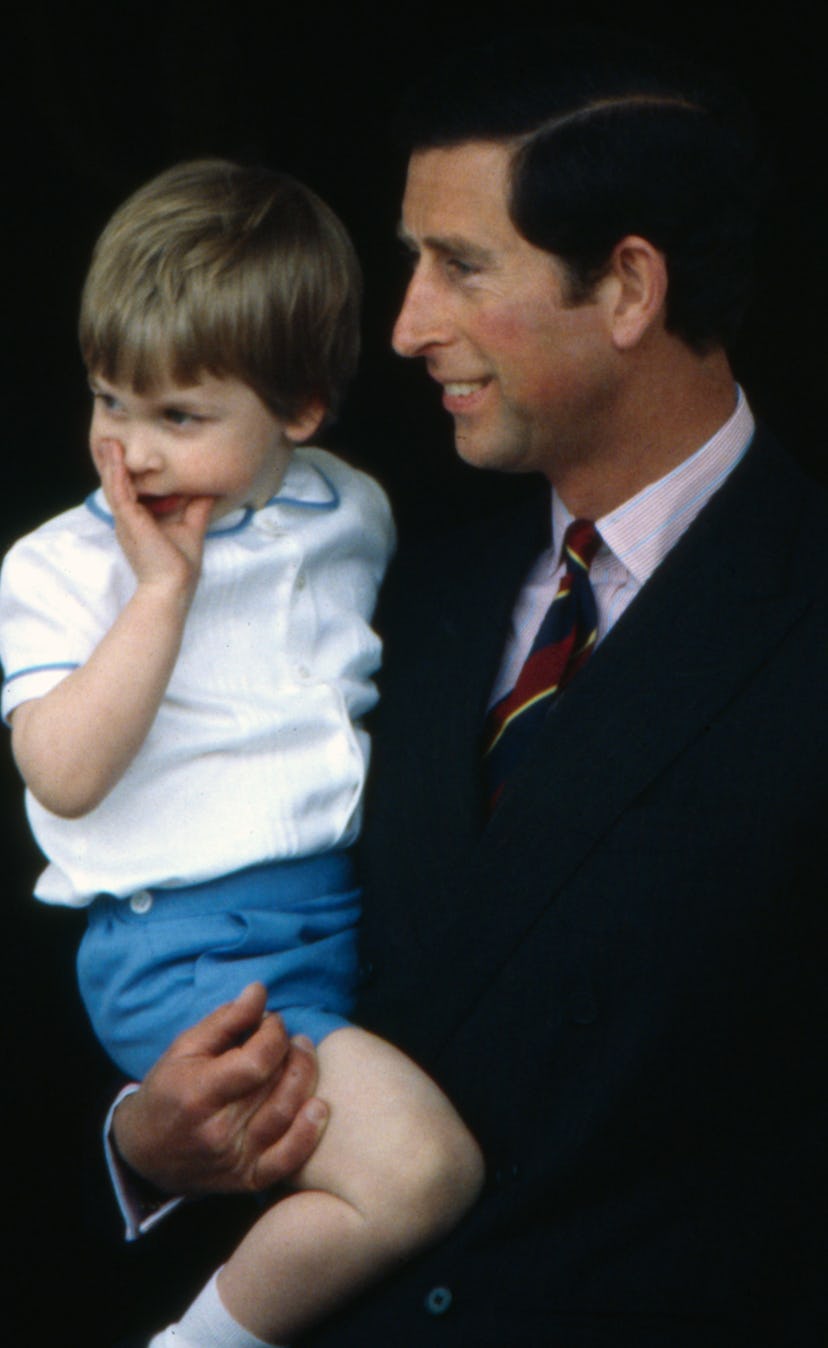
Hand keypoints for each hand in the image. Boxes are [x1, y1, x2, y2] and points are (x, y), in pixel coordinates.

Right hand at [96, 439, 212, 595]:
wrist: (174, 587)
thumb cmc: (181, 566)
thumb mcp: (192, 528)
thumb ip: (198, 508)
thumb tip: (209, 490)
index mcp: (140, 522)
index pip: (132, 492)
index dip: (129, 473)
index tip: (131, 454)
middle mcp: (129, 520)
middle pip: (118, 486)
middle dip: (115, 463)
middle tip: (113, 440)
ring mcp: (127, 521)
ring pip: (115, 487)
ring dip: (112, 464)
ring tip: (110, 443)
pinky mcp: (129, 523)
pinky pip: (120, 494)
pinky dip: (118, 476)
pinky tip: (117, 460)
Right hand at [112, 983, 327, 1194]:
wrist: (145, 1153)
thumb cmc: (167, 1091)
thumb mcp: (185, 1048)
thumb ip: (226, 1019)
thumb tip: (260, 991)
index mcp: (199, 1094)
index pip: (256, 1062)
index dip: (274, 1035)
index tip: (273, 1021)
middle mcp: (218, 1132)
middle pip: (274, 1086)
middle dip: (289, 1052)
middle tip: (290, 1037)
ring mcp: (235, 1159)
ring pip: (286, 1115)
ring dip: (304, 1078)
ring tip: (303, 1055)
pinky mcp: (247, 1179)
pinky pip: (287, 1162)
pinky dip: (308, 1135)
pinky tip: (319, 1107)